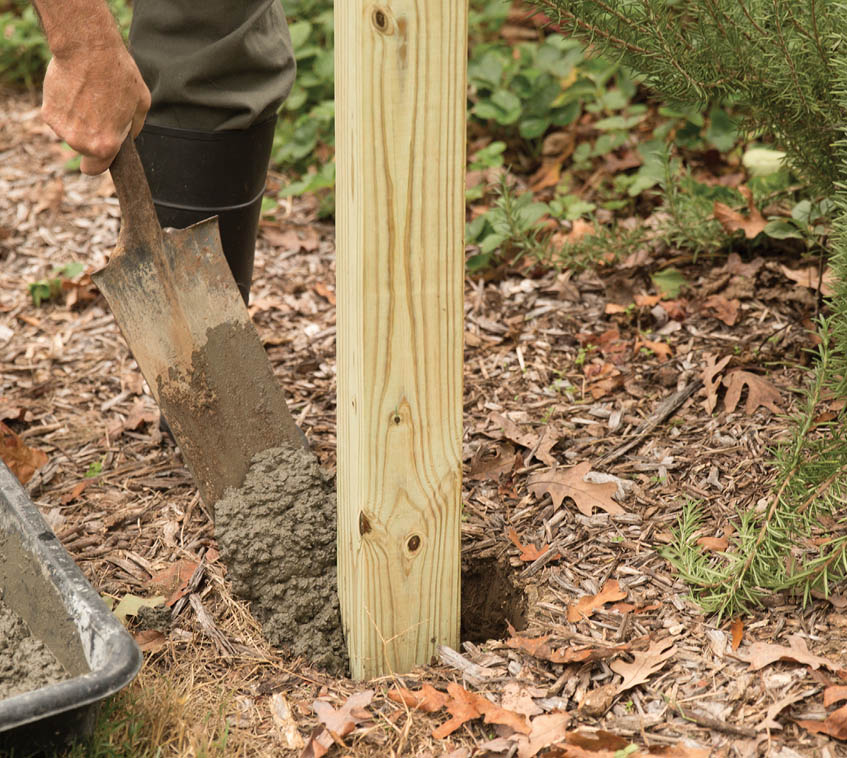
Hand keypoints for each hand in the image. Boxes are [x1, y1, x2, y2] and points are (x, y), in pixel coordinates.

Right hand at [41, 41, 149, 174]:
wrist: (88, 49)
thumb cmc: (119, 75)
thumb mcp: (141, 104)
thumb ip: (134, 128)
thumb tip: (127, 137)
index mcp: (106, 146)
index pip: (95, 169)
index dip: (98, 162)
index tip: (99, 156)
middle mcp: (81, 142)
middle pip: (84, 148)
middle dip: (91, 135)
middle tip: (100, 110)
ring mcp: (62, 128)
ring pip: (70, 132)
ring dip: (78, 121)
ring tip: (88, 96)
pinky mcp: (48, 113)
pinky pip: (59, 118)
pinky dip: (64, 108)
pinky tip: (74, 91)